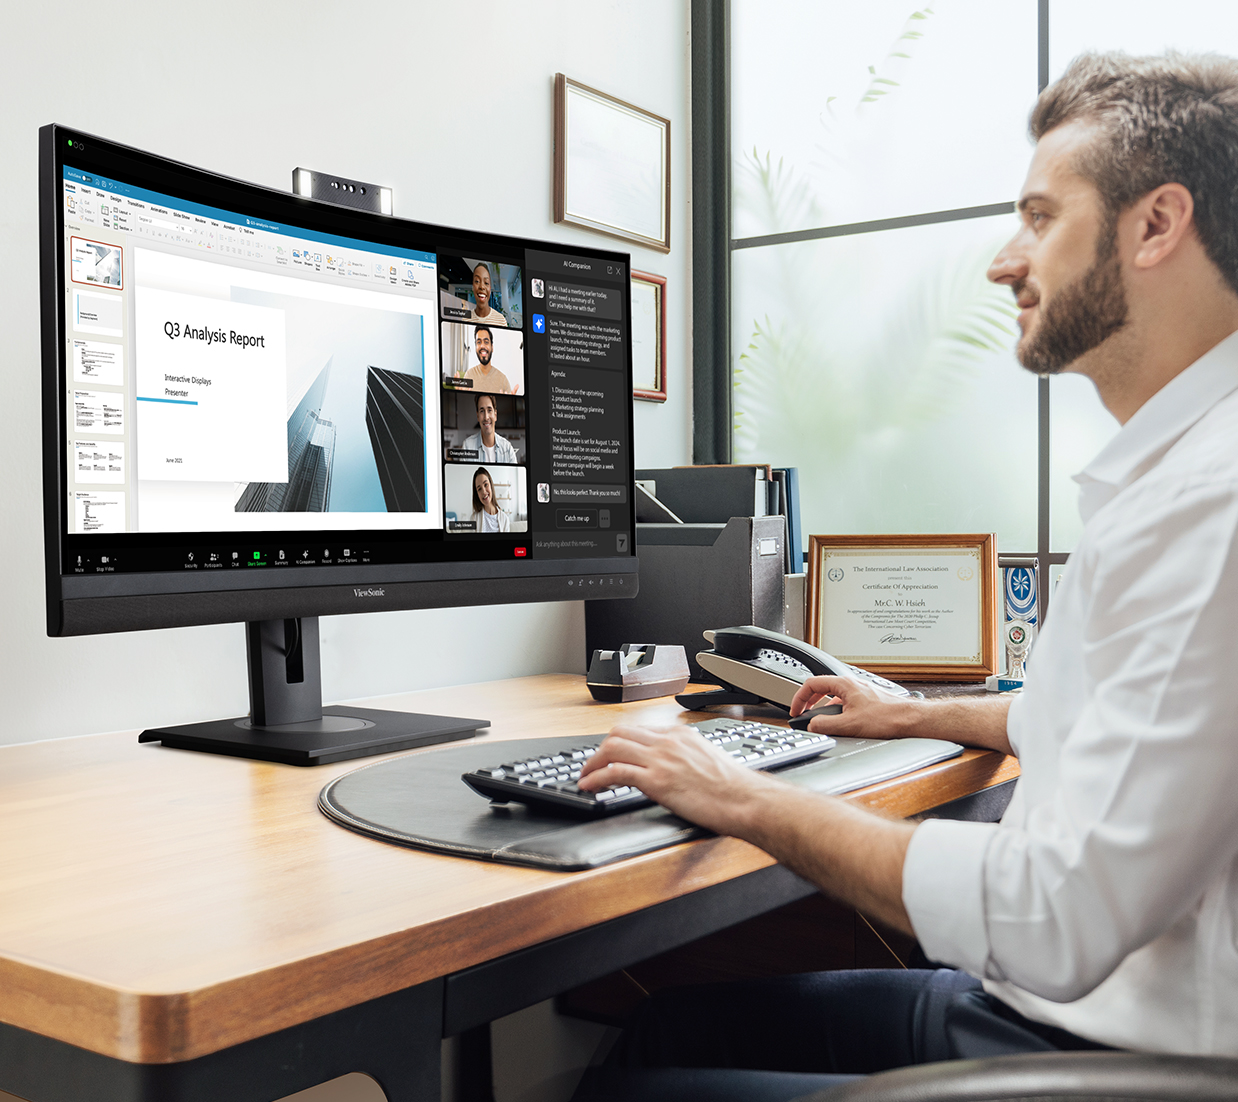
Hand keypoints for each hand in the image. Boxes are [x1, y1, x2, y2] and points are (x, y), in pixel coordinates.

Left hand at [577, 723, 771, 833]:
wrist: (745, 800)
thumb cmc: (734, 788)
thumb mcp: (707, 759)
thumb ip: (685, 756)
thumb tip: (672, 768)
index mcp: (680, 734)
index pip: (639, 730)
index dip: (619, 743)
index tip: (610, 755)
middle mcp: (668, 741)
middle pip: (619, 733)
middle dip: (600, 749)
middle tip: (592, 764)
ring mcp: (661, 759)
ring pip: (612, 748)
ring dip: (592, 763)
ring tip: (584, 776)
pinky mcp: (656, 780)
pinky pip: (615, 773)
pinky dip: (596, 778)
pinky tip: (590, 787)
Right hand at [789, 676, 913, 739]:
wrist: (910, 720)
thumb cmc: (887, 717)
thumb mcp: (849, 724)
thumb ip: (825, 724)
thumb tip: (812, 725)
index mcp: (844, 684)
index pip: (811, 684)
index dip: (799, 698)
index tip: (796, 710)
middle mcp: (851, 685)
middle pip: (821, 689)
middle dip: (809, 703)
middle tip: (804, 715)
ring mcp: (860, 692)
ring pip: (834, 697)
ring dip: (824, 709)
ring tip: (821, 722)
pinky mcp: (867, 701)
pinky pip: (845, 703)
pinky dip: (837, 712)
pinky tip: (842, 724)